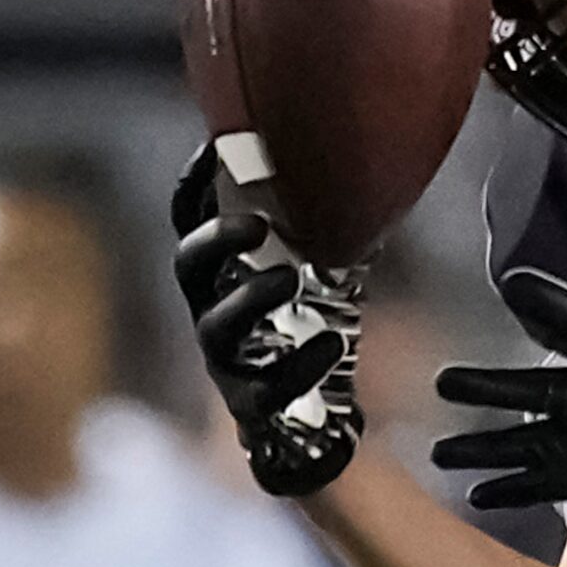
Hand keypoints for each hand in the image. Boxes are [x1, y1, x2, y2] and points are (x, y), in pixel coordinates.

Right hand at [171, 144, 365, 496]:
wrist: (315, 419)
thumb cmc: (315, 328)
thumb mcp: (326, 267)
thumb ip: (334, 223)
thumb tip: (377, 166)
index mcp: (226, 273)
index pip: (193, 221)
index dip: (196, 184)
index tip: (215, 147)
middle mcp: (214, 311)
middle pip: (189, 267)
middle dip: (214, 241)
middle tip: (255, 225)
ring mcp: (228, 360)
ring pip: (216, 328)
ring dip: (250, 299)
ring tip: (289, 279)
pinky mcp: (252, 403)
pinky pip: (265, 388)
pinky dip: (299, 364)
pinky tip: (331, 346)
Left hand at [432, 193, 566, 509]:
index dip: (550, 302)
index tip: (511, 284)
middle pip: (546, 395)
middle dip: (492, 390)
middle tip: (444, 384)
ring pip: (543, 447)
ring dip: (491, 450)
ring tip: (443, 453)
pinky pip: (564, 482)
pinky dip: (523, 489)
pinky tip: (484, 493)